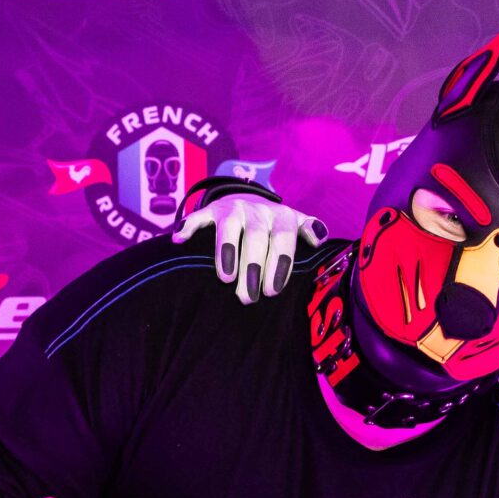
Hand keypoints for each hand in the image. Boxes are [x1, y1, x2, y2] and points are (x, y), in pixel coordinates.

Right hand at [174, 180, 326, 302]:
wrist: (247, 201)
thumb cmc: (275, 226)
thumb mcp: (296, 225)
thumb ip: (311, 230)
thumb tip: (319, 239)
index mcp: (282, 217)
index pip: (285, 237)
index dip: (279, 262)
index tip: (273, 290)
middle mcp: (259, 210)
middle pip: (258, 236)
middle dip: (253, 266)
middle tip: (249, 297)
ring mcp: (233, 209)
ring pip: (230, 226)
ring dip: (227, 250)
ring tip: (225, 278)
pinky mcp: (210, 210)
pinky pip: (198, 216)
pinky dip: (189, 226)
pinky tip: (179, 239)